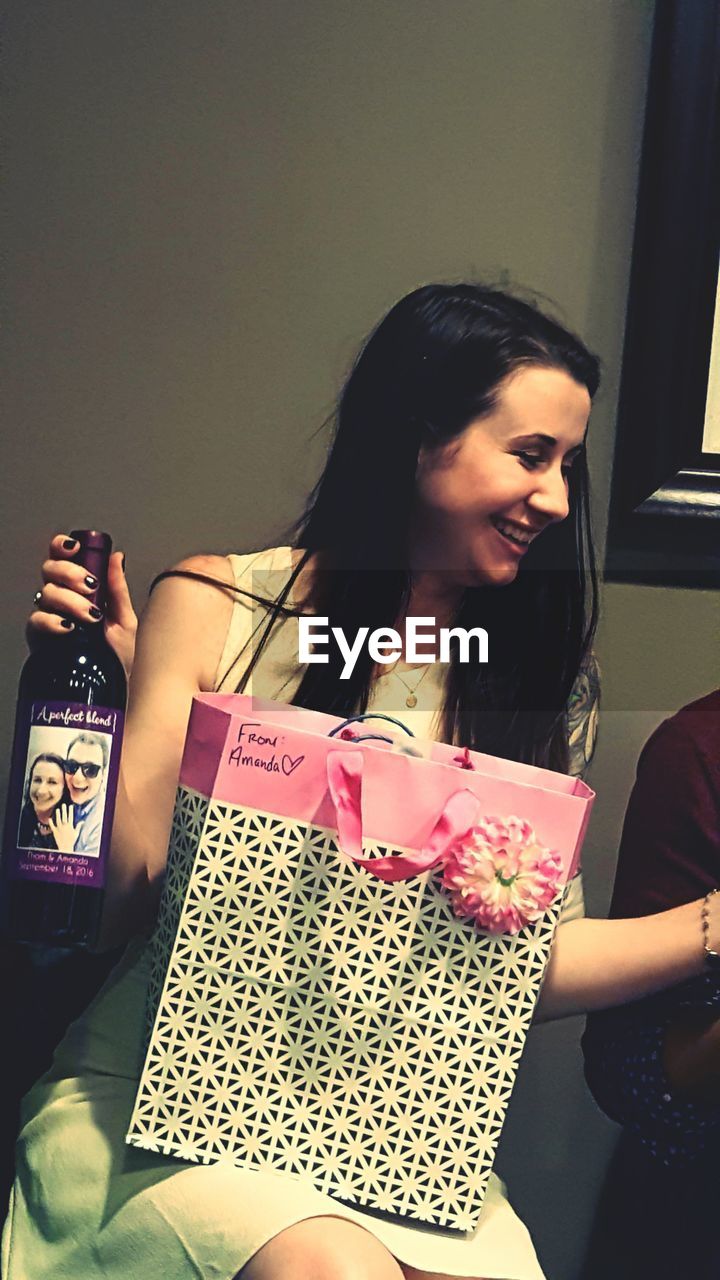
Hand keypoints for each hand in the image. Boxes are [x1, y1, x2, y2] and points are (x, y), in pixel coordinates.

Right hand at [28, 533, 137, 677]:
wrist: (115, 686)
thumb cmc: (119, 656)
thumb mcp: (124, 619)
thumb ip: (117, 588)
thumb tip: (117, 558)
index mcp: (78, 590)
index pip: (62, 558)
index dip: (62, 547)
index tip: (75, 547)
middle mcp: (60, 600)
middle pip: (50, 569)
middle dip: (70, 572)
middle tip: (90, 586)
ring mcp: (49, 618)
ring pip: (46, 593)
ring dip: (71, 600)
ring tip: (91, 616)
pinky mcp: (40, 639)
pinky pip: (36, 621)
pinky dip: (53, 621)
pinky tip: (69, 627)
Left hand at [48, 803, 76, 853]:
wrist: (65, 847)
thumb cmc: (72, 840)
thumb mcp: (76, 833)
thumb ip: (78, 826)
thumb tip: (82, 821)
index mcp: (70, 826)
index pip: (70, 816)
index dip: (70, 811)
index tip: (70, 806)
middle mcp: (64, 826)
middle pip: (64, 816)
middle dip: (64, 810)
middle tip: (63, 805)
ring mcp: (59, 828)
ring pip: (58, 820)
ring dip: (58, 814)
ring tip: (57, 810)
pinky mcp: (54, 831)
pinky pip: (52, 826)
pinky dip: (50, 822)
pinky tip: (50, 818)